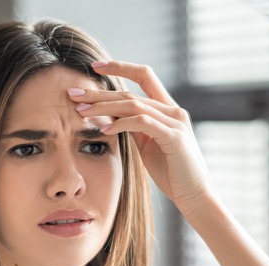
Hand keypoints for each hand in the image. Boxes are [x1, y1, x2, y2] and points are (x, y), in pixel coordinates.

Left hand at [68, 60, 211, 217]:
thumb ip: (135, 128)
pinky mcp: (174, 137)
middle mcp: (174, 110)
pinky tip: (104, 129)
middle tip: (73, 94)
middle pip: (131, 93)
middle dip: (99, 93)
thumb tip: (112, 116)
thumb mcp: (148, 145)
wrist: (195, 196)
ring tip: (81, 111)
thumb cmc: (172, 173)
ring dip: (104, 107)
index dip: (120, 67)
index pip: (144, 76)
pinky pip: (142, 123)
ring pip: (133, 105)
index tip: (94, 66)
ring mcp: (176, 122)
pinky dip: (121, 123)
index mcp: (168, 109)